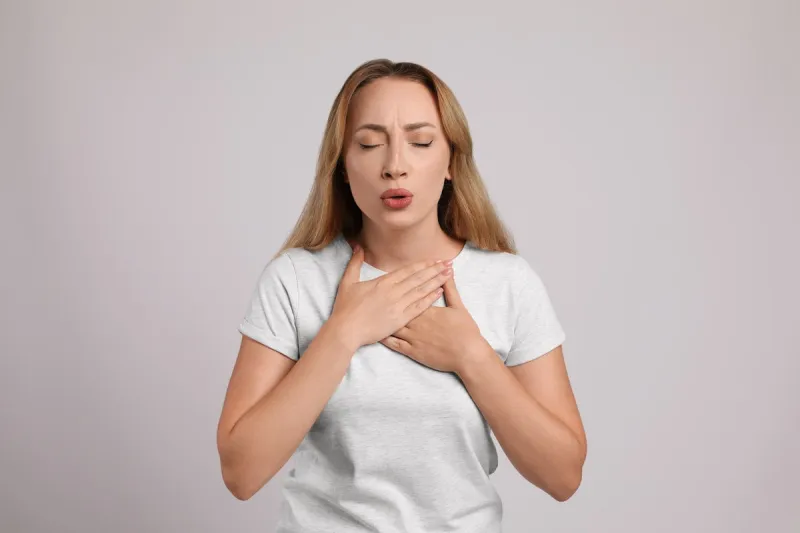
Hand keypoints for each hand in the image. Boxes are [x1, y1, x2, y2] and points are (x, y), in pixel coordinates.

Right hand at [330, 243, 453, 349]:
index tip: (435, 260)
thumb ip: (355, 263)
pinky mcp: (400, 319)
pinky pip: (419, 307)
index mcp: (383, 282)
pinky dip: (430, 299)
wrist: (346, 330)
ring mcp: (398, 306)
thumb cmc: (345, 308)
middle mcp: (394, 292)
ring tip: (449, 274)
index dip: (424, 264)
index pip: (408, 270)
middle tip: (449, 263)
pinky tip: (440, 292)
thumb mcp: (348, 282)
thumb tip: (358, 246)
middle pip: (419, 278)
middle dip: (435, 270)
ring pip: (421, 291)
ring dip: (436, 281)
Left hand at [379, 274, 489, 373]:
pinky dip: (383, 337)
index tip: (389, 282)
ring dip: (382, 318)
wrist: (467, 354)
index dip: (399, 288)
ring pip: (392, 325)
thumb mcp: (458, 306)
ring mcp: (412, 337)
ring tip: (371, 311)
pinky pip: (393, 344)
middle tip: (375, 295)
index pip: (409, 294)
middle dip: (386, 301)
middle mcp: (415, 321)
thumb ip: (451, 288)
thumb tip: (447, 272)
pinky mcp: (411, 351)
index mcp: (425, 309)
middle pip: (396, 308)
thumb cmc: (465, 330)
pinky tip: (375, 332)